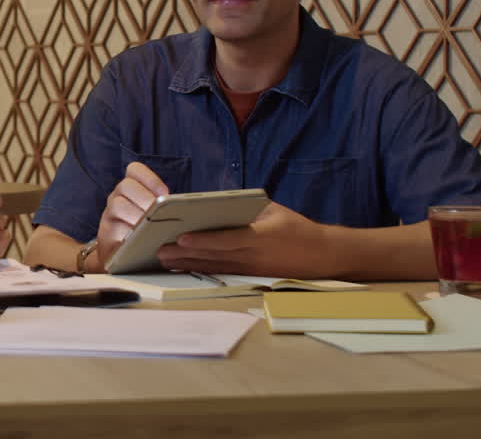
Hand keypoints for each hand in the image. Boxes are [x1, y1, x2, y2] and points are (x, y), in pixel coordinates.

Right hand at [95, 162, 167, 268]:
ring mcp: (109, 214)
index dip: (150, 179)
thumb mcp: (155, 216)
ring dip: (137, 216)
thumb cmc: (146, 233)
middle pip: (126, 185)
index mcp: (131, 188)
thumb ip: (165, 207)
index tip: (164, 193)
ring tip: (149, 227)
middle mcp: (117, 197)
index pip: (135, 170)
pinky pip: (114, 230)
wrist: (125, 258)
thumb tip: (183, 208)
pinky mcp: (105, 234)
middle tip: (157, 213)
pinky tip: (141, 241)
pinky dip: (129, 235)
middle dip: (145, 198)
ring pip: (118, 205)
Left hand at [156, 202, 336, 277]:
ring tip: (162, 259)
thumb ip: (247, 208)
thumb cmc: (296, 228)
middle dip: (184, 254)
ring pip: (212, 267)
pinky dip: (199, 270)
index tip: (182, 238)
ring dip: (186, 264)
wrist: (321, 256)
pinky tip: (181, 267)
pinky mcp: (249, 276)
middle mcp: (252, 256)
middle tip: (158, 250)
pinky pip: (220, 273)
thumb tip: (218, 204)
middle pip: (213, 256)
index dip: (204, 241)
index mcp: (260, 237)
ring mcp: (249, 269)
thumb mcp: (274, 211)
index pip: (227, 240)